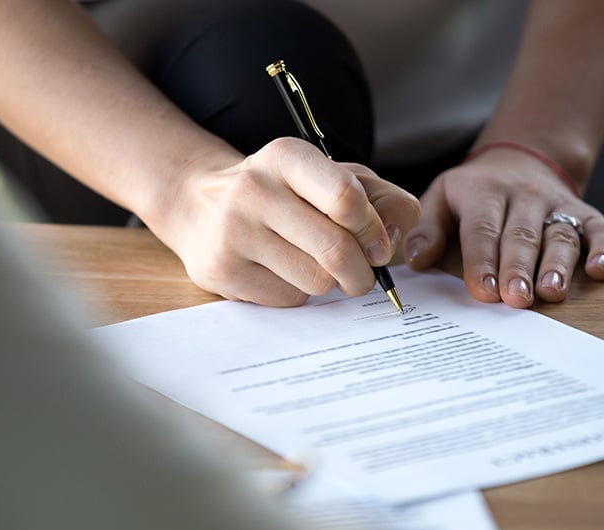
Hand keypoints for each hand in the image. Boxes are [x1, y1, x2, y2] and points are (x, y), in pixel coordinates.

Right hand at [149, 138, 420, 306]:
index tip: (379, 246)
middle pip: (335, 249)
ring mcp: (232, 232)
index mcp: (286, 157)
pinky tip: (281, 272)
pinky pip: (287, 299)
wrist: (197, 204)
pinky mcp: (221, 271)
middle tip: (363, 274)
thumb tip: (406, 222)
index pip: (345, 197)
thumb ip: (377, 194)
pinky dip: (297, 293)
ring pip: (315, 281)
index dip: (373, 229)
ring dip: (327, 282)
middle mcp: (254, 189)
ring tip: (311, 264)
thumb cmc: (280, 192)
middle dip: (362, 271)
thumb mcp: (326, 176)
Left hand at [402, 147, 603, 306]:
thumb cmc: (473, 193)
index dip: (481, 260)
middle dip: (518, 268)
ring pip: (561, 235)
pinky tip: (601, 270)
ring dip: (558, 265)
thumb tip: (416, 259)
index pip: (481, 229)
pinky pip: (601, 229)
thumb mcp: (441, 197)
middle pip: (521, 235)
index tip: (481, 290)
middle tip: (516, 298)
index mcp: (483, 192)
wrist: (519, 159)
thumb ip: (427, 228)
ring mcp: (557, 204)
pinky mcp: (585, 214)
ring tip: (552, 292)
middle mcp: (523, 196)